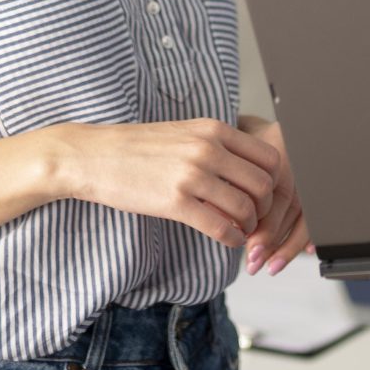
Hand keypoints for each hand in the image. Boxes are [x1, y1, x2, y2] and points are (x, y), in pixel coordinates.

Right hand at [47, 119, 279, 249]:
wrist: (94, 156)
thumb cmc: (137, 147)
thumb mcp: (184, 133)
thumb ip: (217, 146)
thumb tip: (247, 169)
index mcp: (214, 129)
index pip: (269, 156)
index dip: (275, 182)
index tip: (266, 196)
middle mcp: (208, 149)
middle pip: (264, 184)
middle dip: (267, 207)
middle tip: (257, 218)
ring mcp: (192, 175)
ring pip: (246, 207)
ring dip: (251, 226)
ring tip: (243, 231)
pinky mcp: (175, 202)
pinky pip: (220, 226)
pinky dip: (232, 238)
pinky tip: (228, 240)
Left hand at [237, 116, 309, 275]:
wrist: (249, 130)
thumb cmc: (230, 147)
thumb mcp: (225, 160)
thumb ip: (226, 186)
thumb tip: (226, 224)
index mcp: (274, 149)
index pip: (274, 194)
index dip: (263, 225)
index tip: (248, 247)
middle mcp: (295, 159)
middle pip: (290, 206)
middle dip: (273, 239)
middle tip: (255, 262)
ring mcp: (306, 170)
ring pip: (304, 213)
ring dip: (288, 245)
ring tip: (271, 266)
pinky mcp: (311, 181)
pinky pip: (314, 212)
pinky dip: (308, 234)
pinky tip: (307, 252)